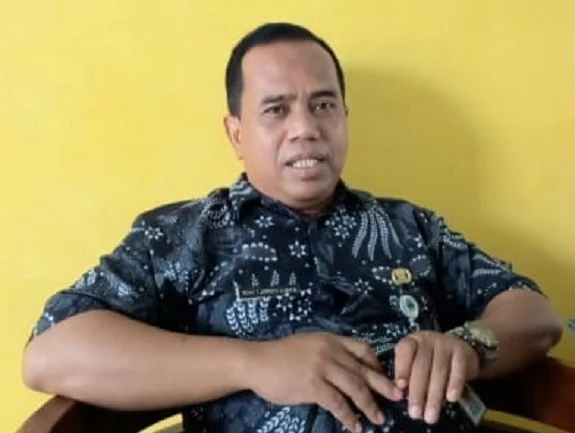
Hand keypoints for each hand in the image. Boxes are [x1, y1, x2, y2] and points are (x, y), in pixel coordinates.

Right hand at [244, 332, 402, 432]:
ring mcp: (323, 368)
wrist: (257, 362)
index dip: (377, 365)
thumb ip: (329, 352)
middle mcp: (331, 351)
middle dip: (384, 386)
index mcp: (331, 340)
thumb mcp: (309, 345)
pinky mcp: (314, 385)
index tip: (384, 378)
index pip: (363, 349)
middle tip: (398, 398)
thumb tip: (349, 368)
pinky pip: (338, 403)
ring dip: (370, 405)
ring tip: (379, 419)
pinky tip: (355, 426)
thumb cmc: (281, 355)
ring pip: (355, 388)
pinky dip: (349, 417)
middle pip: (364, 370)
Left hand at [394, 331, 479, 424]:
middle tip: (415, 413)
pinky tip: (451, 398)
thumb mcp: (416, 362)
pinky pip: (458, 369)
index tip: (400, 387)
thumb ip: (408, 375)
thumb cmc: (431, 360)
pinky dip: (455, 384)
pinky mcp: (462, 352)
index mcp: (412, 341)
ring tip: (431, 415)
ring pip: (439, 370)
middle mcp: (428, 340)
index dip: (402, 367)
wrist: (460, 350)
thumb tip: (400, 395)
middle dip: (417, 391)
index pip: (405, 350)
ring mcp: (446, 344)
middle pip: (421, 365)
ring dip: (434, 395)